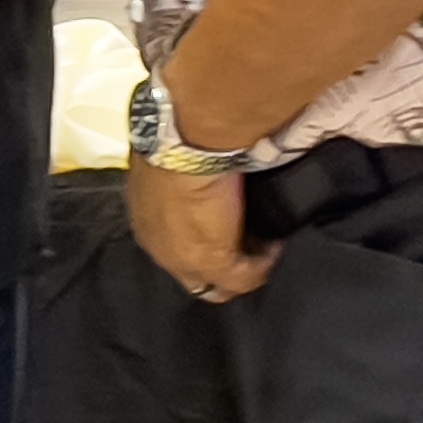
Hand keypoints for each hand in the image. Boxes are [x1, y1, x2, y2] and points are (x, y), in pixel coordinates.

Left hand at [125, 157, 278, 304]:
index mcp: (146, 218)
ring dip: (240, 268)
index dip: (198, 236)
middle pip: (192, 271)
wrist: (184, 144)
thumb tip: (203, 175)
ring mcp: (184, 260)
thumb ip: (183, 176)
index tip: (222, 224)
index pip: (171, 241)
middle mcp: (159, 244)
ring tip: (262, 249)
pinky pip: (245, 278)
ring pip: (216, 282)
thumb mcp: (173, 162)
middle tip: (245, 244)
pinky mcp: (214, 263)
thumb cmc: (176, 139)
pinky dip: (263, 266)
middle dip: (216, 262)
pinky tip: (276, 249)